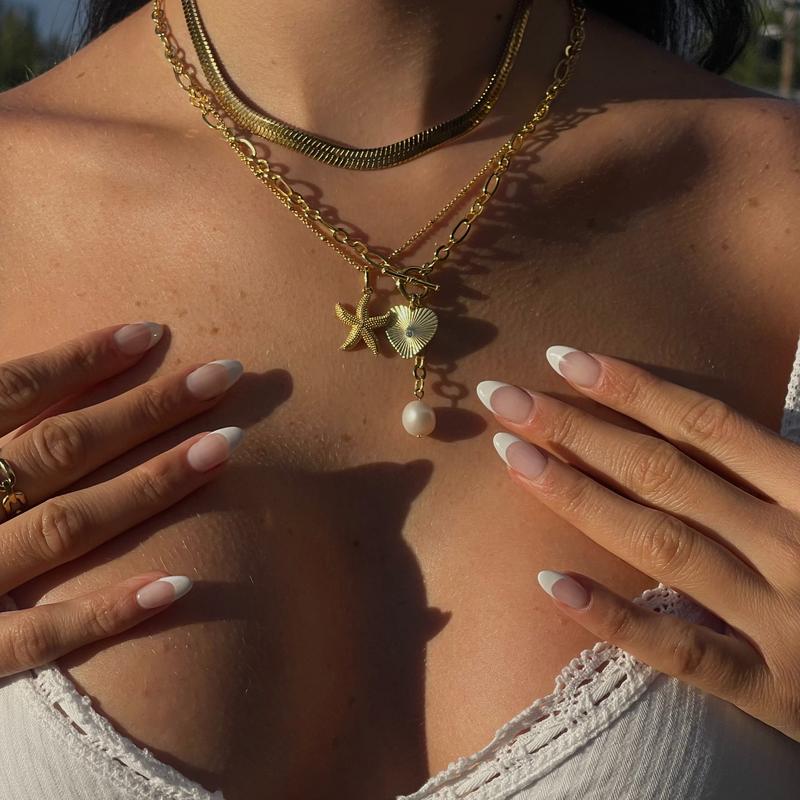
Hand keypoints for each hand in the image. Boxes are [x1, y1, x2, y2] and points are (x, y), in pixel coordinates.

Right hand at [0, 322, 243, 677]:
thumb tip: (31, 381)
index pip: (13, 391)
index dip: (81, 360)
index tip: (151, 332)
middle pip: (63, 448)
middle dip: (149, 409)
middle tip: (225, 373)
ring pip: (68, 526)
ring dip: (151, 485)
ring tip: (228, 446)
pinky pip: (40, 638)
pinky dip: (106, 611)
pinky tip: (177, 584)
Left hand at [475, 345, 799, 741]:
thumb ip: (782, 461)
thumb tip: (709, 418)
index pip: (707, 425)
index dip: (631, 388)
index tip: (564, 358)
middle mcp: (796, 546)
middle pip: (665, 474)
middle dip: (577, 429)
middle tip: (503, 396)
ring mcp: (785, 622)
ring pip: (662, 546)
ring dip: (578, 497)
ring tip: (509, 456)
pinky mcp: (777, 693)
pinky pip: (684, 653)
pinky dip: (616, 619)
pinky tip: (550, 582)